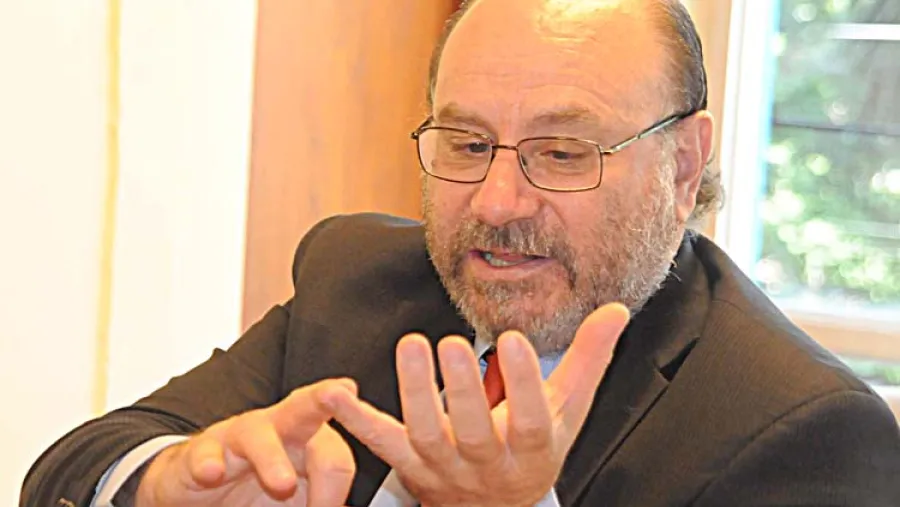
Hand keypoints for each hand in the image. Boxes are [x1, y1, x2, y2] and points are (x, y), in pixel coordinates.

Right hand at [135, 378, 357, 506]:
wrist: (204, 492)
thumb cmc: (258, 491)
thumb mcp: (297, 501)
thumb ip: (319, 503)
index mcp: (309, 442)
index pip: (337, 455)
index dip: (335, 490)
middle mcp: (278, 429)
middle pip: (306, 409)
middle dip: (325, 398)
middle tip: (344, 394)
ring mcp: (239, 437)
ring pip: (258, 435)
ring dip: (273, 458)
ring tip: (283, 485)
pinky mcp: (203, 451)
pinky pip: (206, 452)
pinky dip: (209, 463)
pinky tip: (213, 473)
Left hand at [327, 303, 629, 506]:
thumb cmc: (533, 448)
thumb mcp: (567, 409)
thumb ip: (589, 358)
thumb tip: (617, 309)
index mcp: (531, 450)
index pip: (531, 422)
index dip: (524, 384)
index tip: (516, 339)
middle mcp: (486, 463)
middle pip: (474, 431)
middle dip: (464, 389)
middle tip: (454, 344)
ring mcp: (444, 468)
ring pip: (426, 435)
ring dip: (415, 393)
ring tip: (412, 345)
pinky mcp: (409, 465)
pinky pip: (381, 444)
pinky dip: (356, 421)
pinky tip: (333, 393)